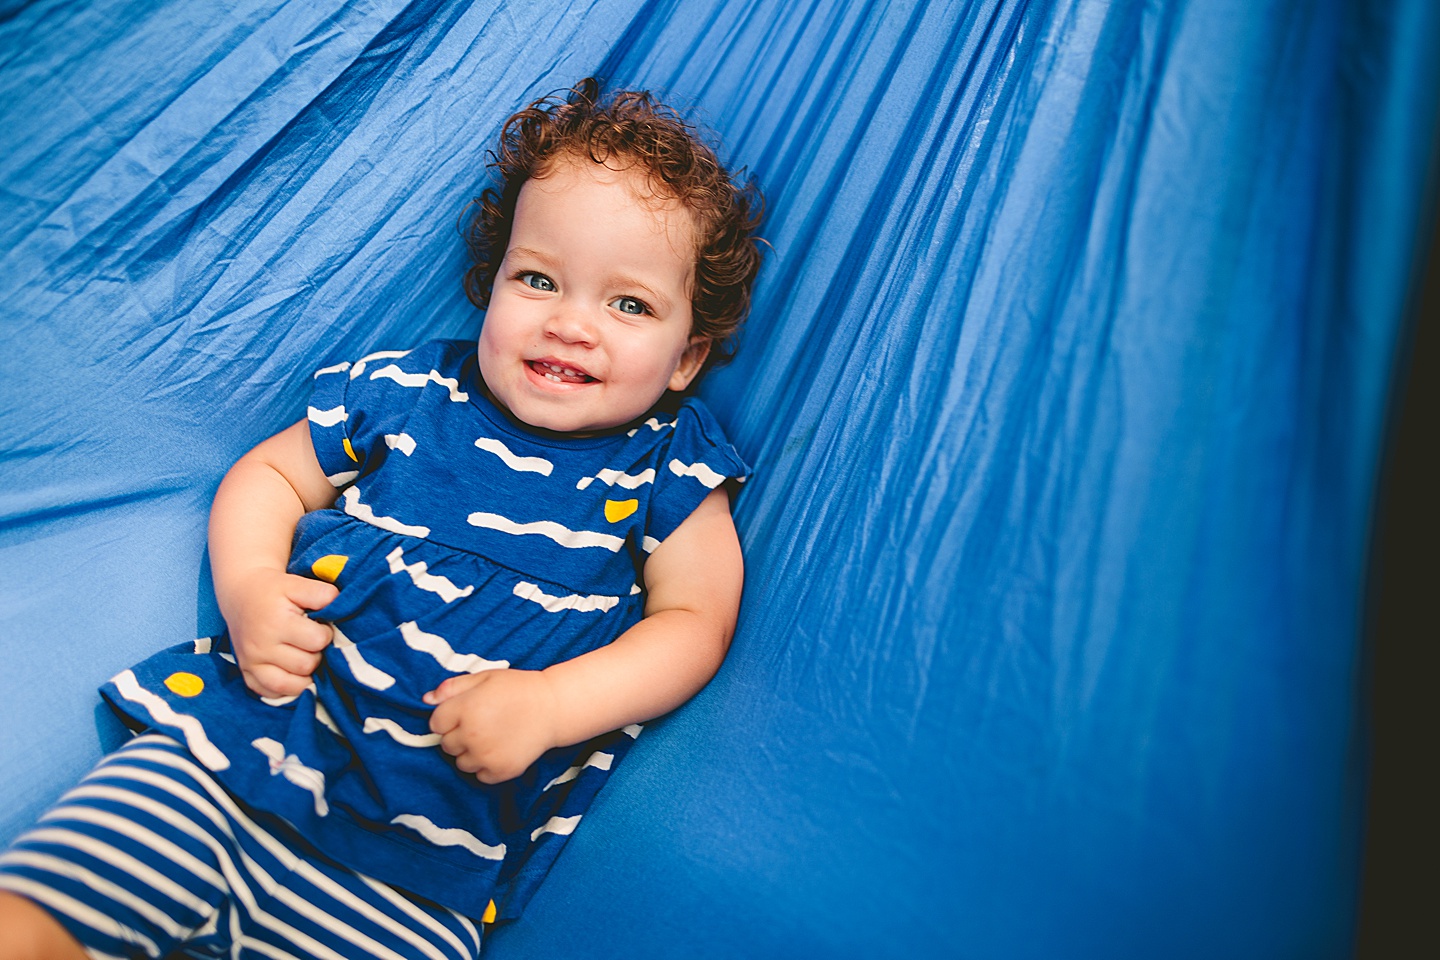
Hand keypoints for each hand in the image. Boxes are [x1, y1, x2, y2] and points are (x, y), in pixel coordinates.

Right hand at [222, 569, 337, 698]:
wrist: (241, 594)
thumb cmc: (274, 590)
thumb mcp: (297, 584)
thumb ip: (321, 593)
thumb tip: (339, 606)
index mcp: (275, 623)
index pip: (317, 640)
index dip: (325, 633)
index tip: (319, 626)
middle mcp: (260, 647)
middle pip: (306, 665)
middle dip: (315, 654)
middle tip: (309, 641)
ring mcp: (251, 663)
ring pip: (290, 686)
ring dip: (304, 674)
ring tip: (303, 655)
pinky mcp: (246, 674)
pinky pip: (271, 694)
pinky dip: (286, 688)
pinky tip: (291, 672)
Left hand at [425, 669, 559, 783]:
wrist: (553, 708)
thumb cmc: (518, 688)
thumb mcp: (484, 677)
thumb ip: (452, 687)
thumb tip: (426, 699)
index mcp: (465, 709)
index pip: (435, 724)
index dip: (448, 718)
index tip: (464, 713)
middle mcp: (472, 735)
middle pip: (446, 745)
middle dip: (458, 735)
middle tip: (481, 724)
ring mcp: (486, 756)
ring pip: (461, 763)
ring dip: (470, 753)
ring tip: (492, 737)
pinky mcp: (500, 771)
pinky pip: (479, 776)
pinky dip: (486, 766)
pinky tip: (500, 749)